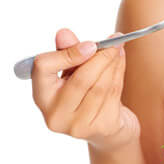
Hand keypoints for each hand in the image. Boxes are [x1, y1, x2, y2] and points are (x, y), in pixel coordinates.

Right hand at [31, 28, 140, 153]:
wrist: (107, 129)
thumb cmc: (85, 94)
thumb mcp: (71, 73)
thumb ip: (66, 52)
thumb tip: (64, 33)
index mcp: (41, 97)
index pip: (42, 67)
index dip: (67, 54)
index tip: (90, 44)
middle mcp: (55, 115)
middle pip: (80, 79)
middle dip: (101, 57)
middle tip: (114, 41)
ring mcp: (78, 125)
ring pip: (100, 86)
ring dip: (113, 63)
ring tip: (119, 47)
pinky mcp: (101, 127)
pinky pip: (113, 94)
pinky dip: (119, 74)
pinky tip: (121, 61)